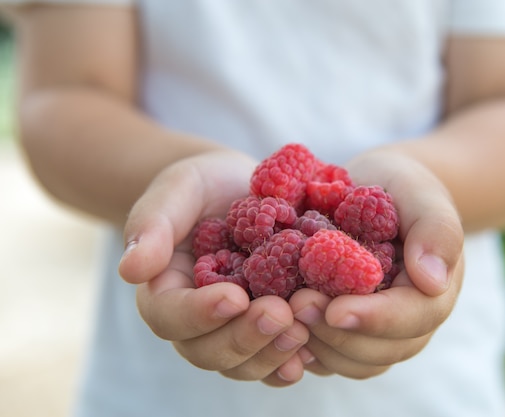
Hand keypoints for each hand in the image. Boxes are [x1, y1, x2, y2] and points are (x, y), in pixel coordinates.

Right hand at [118, 150, 309, 385]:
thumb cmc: (203, 187)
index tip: (233, 297)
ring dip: (273, 353)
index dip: (200, 313)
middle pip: (209, 351)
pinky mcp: (265, 330)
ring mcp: (232, 330)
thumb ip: (153, 223)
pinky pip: (274, 360)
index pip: (171, 316)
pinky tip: (316, 347)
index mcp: (164, 292)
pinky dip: (293, 360)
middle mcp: (196, 322)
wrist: (240, 190)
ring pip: (244, 364)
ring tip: (304, 329)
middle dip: (245, 338)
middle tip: (280, 314)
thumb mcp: (178, 190)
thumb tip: (131, 269)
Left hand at [289, 150, 464, 378]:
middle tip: (296, 303)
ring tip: (282, 311)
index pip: (410, 318)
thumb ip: (436, 230)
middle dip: (336, 334)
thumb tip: (433, 281)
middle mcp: (407, 323)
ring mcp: (375, 332)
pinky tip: (277, 326)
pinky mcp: (344, 332)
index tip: (336, 310)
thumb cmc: (401, 189)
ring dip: (315, 343)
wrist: (374, 188)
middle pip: (378, 351)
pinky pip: (327, 357)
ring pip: (349, 361)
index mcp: (432, 293)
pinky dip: (301, 349)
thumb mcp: (421, 193)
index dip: (373, 319)